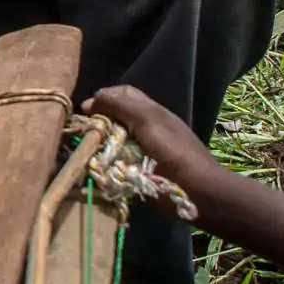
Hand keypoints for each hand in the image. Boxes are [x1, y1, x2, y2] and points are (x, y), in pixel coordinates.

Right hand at [86, 85, 219, 194]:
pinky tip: (99, 163)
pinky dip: (105, 159)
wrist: (196, 189)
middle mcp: (146, 127)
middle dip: (99, 120)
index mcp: (150, 112)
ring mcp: (143, 149)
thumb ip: (120, 104)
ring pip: (113, 137)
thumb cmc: (173, 151)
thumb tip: (90, 102)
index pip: (120, 94)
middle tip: (86, 131)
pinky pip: (116, 159)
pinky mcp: (139, 170)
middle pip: (115, 115)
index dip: (102, 99)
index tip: (86, 113)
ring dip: (100, 141)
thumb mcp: (147, 119)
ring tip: (88, 147)